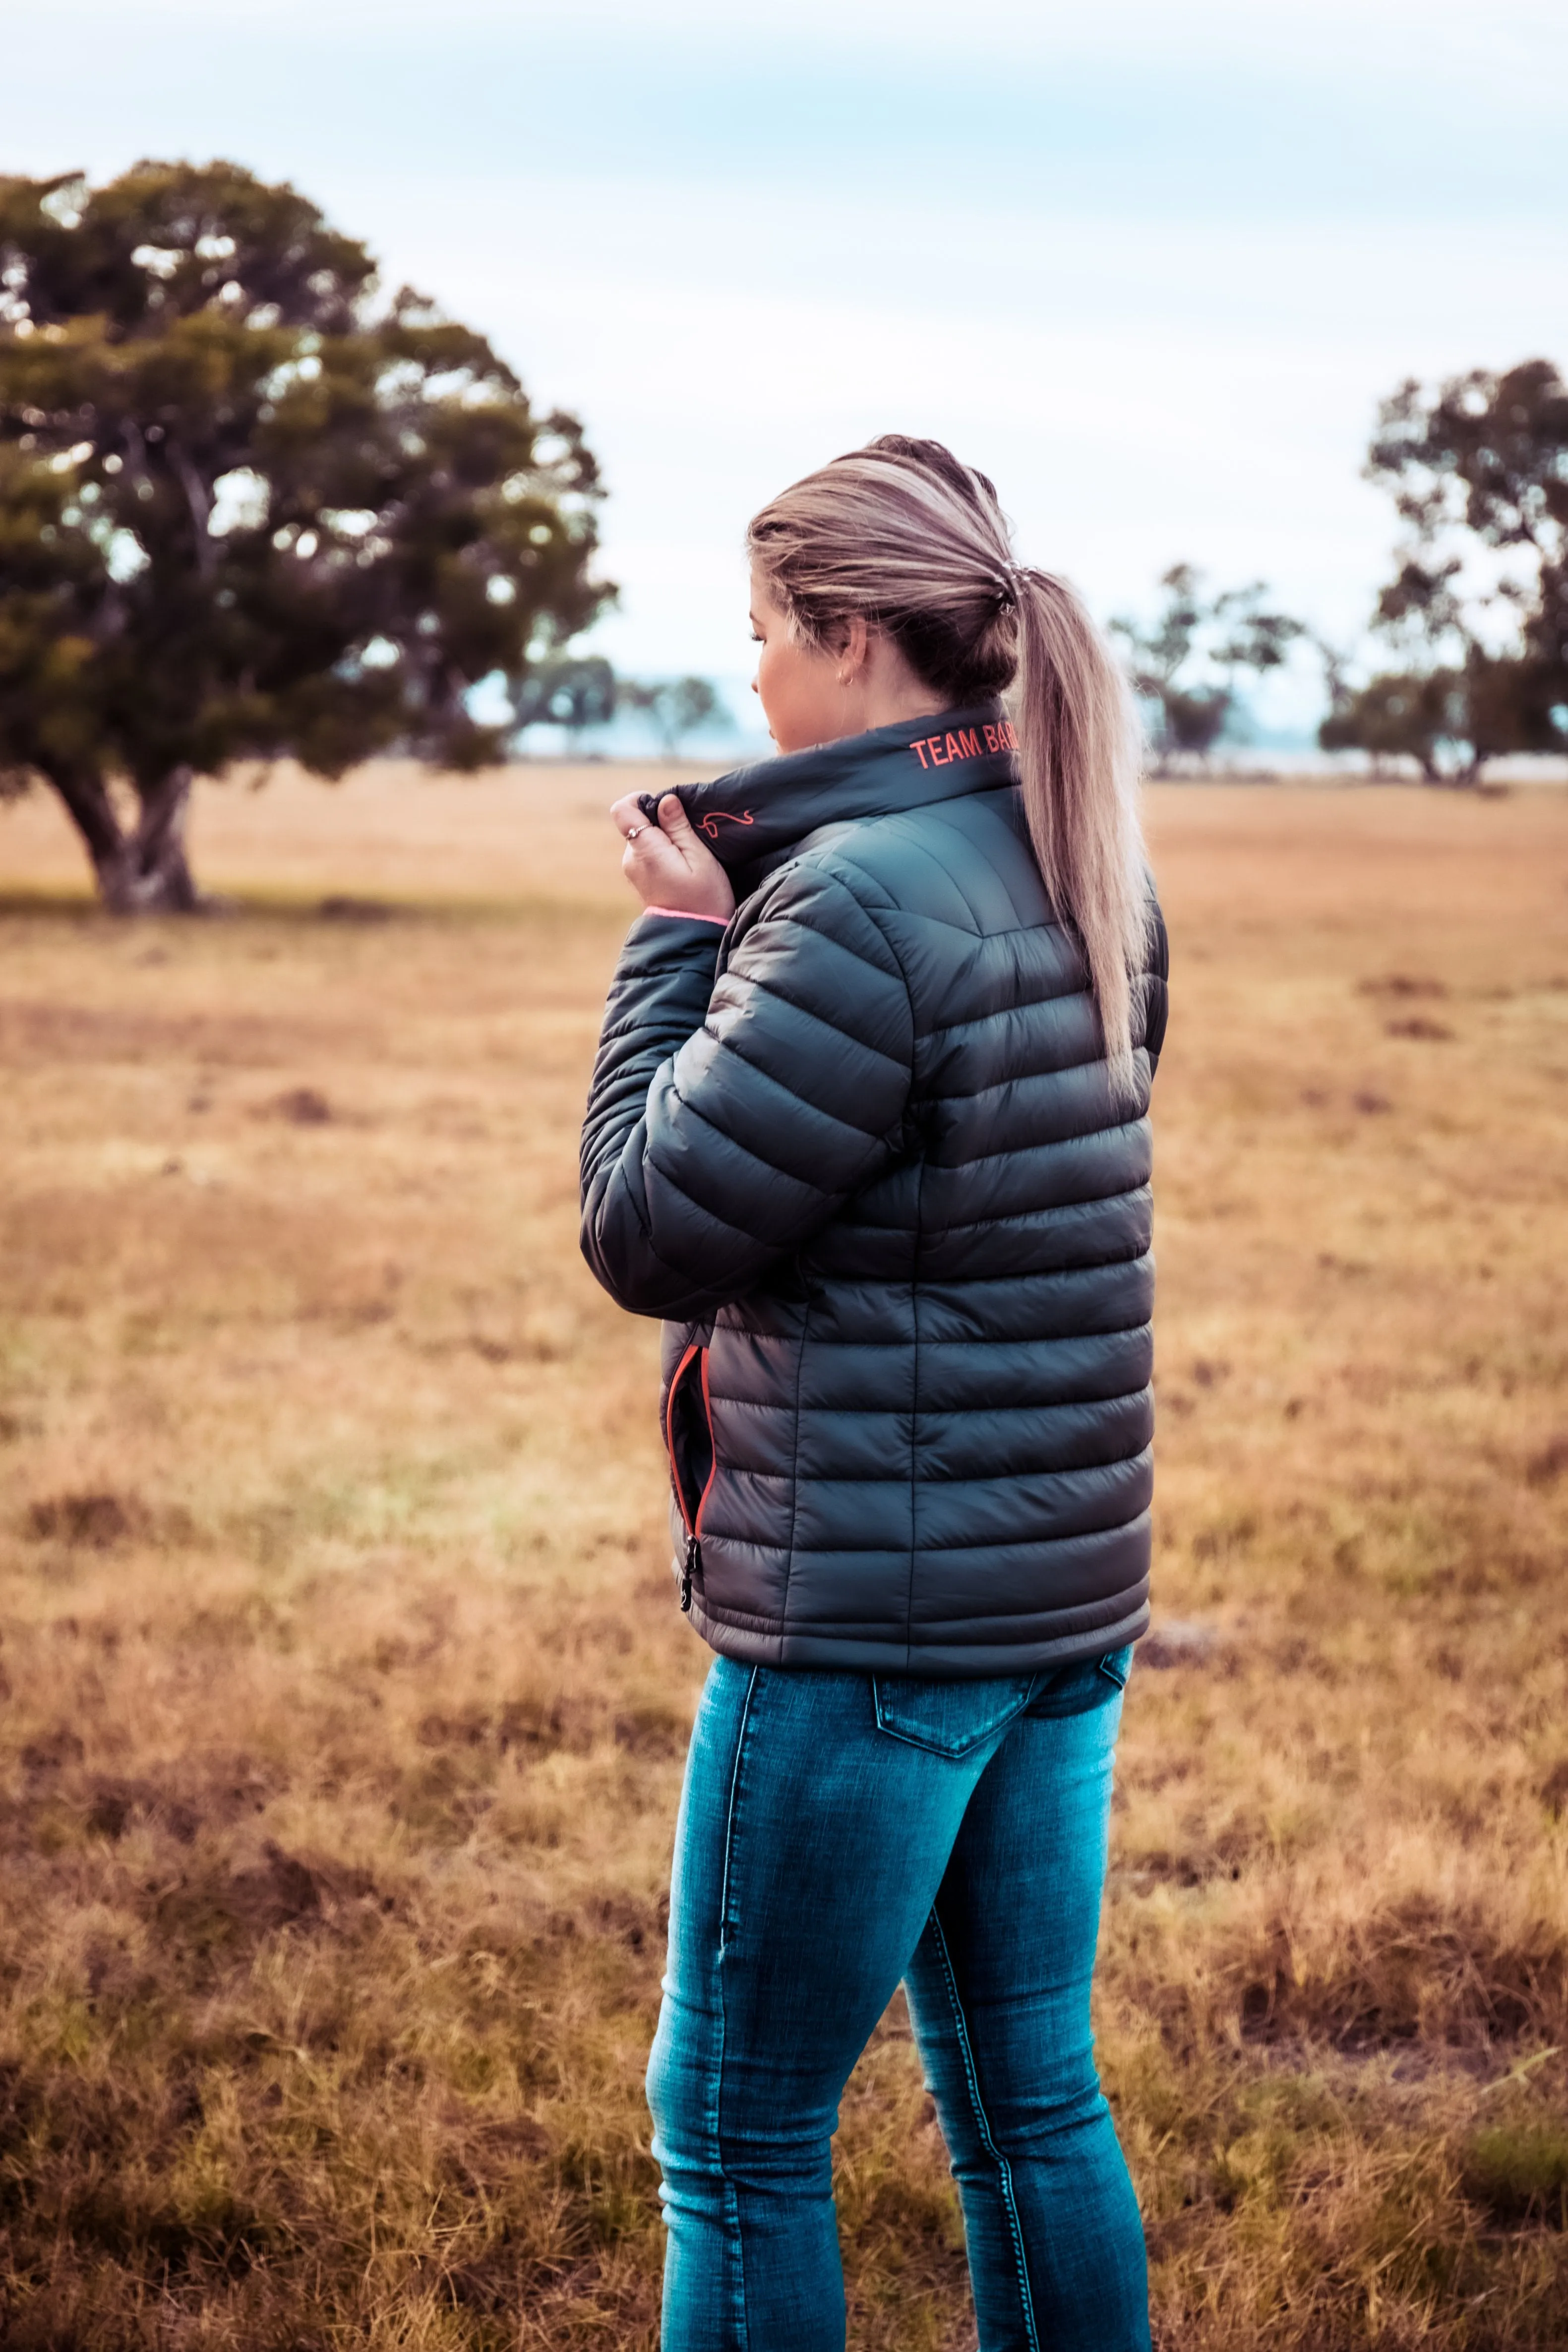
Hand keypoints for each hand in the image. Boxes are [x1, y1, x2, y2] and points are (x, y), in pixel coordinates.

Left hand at [611, 792, 734, 921]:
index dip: (641, 799)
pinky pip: (646, 853)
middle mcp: (631, 859)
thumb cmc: (704, 899)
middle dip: (660, 821)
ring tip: (687, 855)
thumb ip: (679, 827)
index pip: (622, 810)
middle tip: (688, 837)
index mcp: (645, 850)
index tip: (667, 808)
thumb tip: (665, 799)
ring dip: (663, 838)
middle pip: (635, 822)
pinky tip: (681, 866)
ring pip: (643, 838)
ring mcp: (633, 870)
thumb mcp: (699, 858)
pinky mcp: (639, 879)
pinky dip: (662, 851)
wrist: (694, 937)